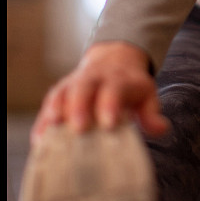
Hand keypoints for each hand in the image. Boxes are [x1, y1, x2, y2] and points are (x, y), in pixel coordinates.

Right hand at [30, 41, 168, 144]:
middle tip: (79, 129)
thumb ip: (152, 113)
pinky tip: (40, 140)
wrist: (114, 60)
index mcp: (118, 79)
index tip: (109, 125)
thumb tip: (160, 129)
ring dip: (55, 112)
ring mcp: (73, 84)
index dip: (111, 105)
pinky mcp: (59, 93)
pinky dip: (43, 121)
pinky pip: (49, 105)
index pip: (114, 89)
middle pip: (83, 88)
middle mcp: (93, 78)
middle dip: (79, 108)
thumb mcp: (147, 95)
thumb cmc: (131, 87)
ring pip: (61, 93)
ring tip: (51, 132)